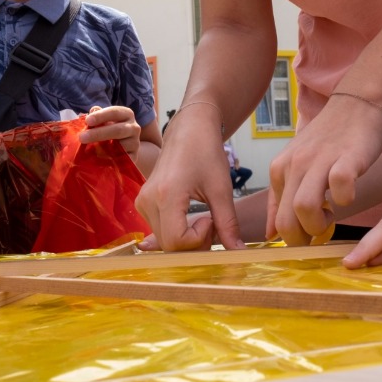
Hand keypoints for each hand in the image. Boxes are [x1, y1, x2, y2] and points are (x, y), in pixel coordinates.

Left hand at [79, 105, 139, 154]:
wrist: (123, 147)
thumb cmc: (110, 129)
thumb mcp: (104, 120)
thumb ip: (97, 116)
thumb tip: (93, 110)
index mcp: (126, 114)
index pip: (115, 112)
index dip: (101, 116)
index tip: (87, 121)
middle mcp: (134, 127)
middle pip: (118, 130)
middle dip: (99, 133)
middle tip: (82, 137)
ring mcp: (135, 143)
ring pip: (121, 146)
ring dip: (103, 149)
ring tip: (88, 150)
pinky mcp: (133, 157)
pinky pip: (122, 159)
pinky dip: (111, 159)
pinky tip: (99, 159)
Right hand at [135, 109, 243, 250]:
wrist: (189, 129)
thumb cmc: (206, 152)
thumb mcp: (221, 189)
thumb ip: (228, 224)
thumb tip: (238, 252)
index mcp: (166, 196)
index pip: (177, 242)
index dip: (199, 240)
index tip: (211, 219)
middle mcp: (148, 201)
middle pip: (169, 245)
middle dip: (194, 243)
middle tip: (212, 222)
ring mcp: (142, 202)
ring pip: (164, 240)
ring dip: (187, 239)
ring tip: (204, 217)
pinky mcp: (143, 203)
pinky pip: (160, 230)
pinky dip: (178, 231)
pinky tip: (191, 216)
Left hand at [268, 93, 381, 245]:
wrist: (356, 105)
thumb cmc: (329, 140)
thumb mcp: (297, 166)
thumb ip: (282, 198)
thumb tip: (271, 234)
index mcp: (280, 169)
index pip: (277, 218)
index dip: (293, 237)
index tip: (307, 238)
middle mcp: (295, 165)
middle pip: (287, 219)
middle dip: (303, 239)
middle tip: (318, 236)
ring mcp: (319, 160)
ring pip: (305, 207)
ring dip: (320, 224)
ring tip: (331, 217)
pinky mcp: (345, 157)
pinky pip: (340, 187)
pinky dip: (345, 199)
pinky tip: (348, 194)